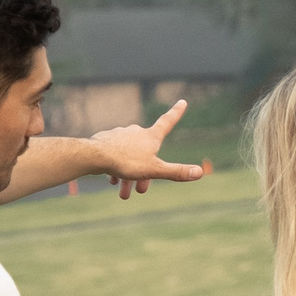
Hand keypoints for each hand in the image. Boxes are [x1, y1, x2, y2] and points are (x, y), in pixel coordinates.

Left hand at [90, 100, 211, 200]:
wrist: (95, 156)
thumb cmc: (126, 162)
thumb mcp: (154, 170)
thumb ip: (176, 172)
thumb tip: (200, 172)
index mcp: (150, 136)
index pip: (167, 122)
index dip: (176, 112)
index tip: (182, 101)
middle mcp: (136, 131)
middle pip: (146, 152)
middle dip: (145, 173)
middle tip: (141, 191)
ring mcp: (121, 135)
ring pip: (129, 156)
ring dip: (129, 175)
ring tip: (123, 194)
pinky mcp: (107, 140)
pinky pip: (116, 155)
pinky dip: (116, 168)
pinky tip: (112, 180)